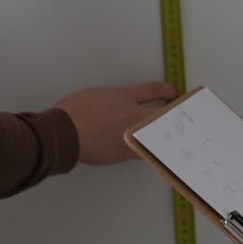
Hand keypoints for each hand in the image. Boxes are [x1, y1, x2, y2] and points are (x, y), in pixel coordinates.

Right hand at [56, 81, 175, 165]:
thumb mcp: (93, 95)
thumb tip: (113, 104)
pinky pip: (142, 150)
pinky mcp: (124, 152)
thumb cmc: (72, 113)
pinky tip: (149, 150)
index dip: (166, 91)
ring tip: (168, 134)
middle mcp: (131, 114)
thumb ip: (109, 99)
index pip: (152, 90)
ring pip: (155, 134)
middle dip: (173, 113)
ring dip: (162, 133)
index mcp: (123, 96)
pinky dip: (146, 149)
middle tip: (178, 114)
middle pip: (163, 112)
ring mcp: (130, 134)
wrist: (64, 133)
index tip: (171, 92)